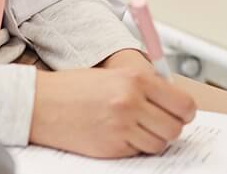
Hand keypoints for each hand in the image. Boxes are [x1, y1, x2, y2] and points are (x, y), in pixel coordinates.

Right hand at [28, 51, 197, 157]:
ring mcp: (121, 128)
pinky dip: (133, 147)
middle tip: (159, 122)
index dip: (186, 112)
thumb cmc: (75, 87)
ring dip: (153, 139)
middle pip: (175, 128)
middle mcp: (132, 103)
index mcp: (136, 80)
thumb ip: (146, 85)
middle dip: (170, 127)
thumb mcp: (116, 75)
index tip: (182, 113)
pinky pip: (137, 153)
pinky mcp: (111, 148)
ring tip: (137, 128)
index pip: (183, 103)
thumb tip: (174, 100)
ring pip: (159, 144)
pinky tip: (120, 134)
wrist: (40, 104)